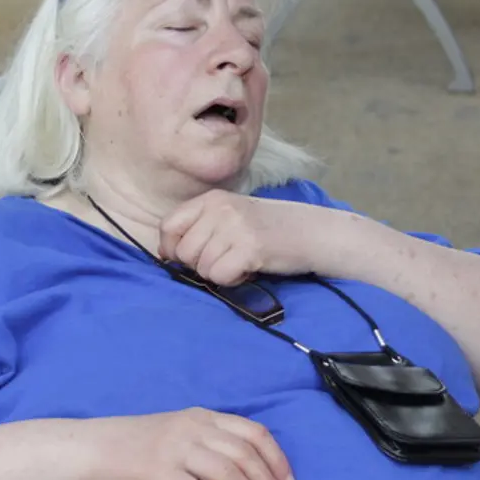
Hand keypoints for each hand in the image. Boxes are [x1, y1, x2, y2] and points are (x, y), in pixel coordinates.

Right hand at [76, 409, 295, 479]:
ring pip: (230, 475)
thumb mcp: (178, 429)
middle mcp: (194, 428)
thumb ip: (208, 439)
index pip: (253, 431)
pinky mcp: (160, 474)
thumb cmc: (135, 443)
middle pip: (246, 456)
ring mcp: (177, 449)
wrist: (92, 447)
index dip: (277, 458)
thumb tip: (245, 468)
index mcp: (202, 416)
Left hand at [158, 190, 324, 285]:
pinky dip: (233, 280)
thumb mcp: (231, 217)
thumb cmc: (268, 229)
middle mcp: (220, 209)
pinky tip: (249, 269)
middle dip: (199, 265)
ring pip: (201, 267)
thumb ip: (201, 228)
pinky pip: (219, 276)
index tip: (183, 259)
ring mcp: (235, 227)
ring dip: (219, 273)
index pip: (169, 225)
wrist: (312, 232)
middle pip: (184, 251)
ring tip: (241, 262)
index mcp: (212, 198)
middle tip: (225, 261)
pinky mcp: (249, 248)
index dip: (171, 248)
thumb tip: (167, 254)